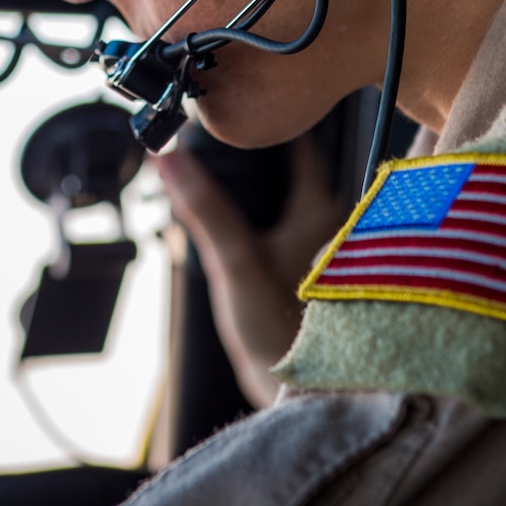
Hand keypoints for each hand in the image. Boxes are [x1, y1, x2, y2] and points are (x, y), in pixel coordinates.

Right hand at [155, 135, 347, 408]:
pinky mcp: (318, 272)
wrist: (305, 395)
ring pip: (294, 198)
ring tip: (225, 188)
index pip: (301, 139)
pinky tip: (245, 236)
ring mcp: (329, 246)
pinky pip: (292, 228)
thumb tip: (169, 158)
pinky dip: (268, 221)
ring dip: (264, 190)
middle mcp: (336, 219)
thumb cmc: (282, 336)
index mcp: (324, 206)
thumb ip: (205, 209)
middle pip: (297, 166)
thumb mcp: (235, 265)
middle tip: (222, 145)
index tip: (239, 110)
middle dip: (260, 156)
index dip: (269, 121)